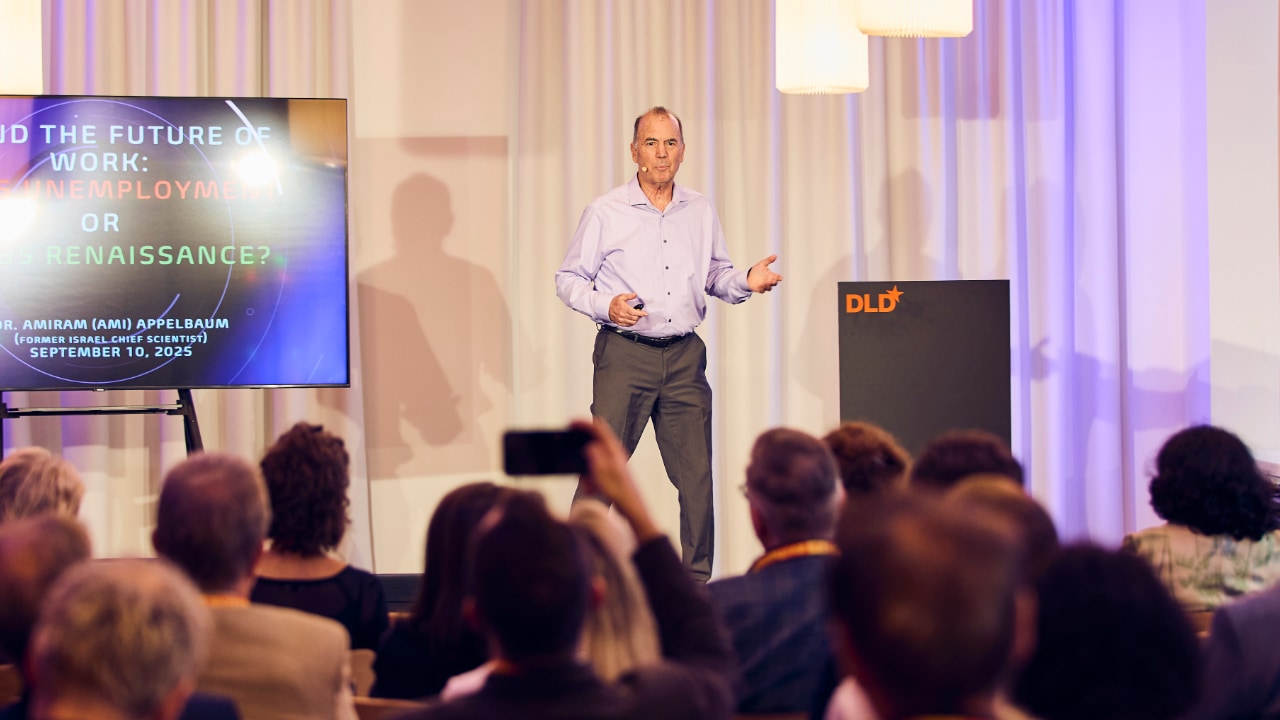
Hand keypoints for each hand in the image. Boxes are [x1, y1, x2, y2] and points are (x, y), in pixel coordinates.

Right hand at [570, 418, 659, 541]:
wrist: (632, 507)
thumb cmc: (620, 491)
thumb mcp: (603, 473)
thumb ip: (595, 456)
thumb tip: (589, 446)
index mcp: (613, 450)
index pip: (598, 428)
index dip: (584, 423)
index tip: (571, 423)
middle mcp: (614, 453)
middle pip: (594, 443)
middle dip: (581, 451)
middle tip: (573, 457)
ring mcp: (613, 463)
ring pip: (592, 459)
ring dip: (586, 471)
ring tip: (588, 485)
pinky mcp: (611, 473)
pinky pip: (595, 471)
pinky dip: (591, 478)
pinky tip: (592, 489)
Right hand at [608, 293, 648, 326]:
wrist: (606, 308)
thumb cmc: (614, 303)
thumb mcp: (621, 297)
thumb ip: (629, 296)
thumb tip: (635, 294)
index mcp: (624, 309)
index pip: (635, 312)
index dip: (641, 313)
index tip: (645, 313)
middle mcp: (623, 315)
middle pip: (635, 318)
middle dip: (639, 316)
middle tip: (640, 313)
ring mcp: (621, 320)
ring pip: (632, 322)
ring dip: (636, 320)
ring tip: (636, 317)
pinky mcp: (620, 323)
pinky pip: (628, 325)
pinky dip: (631, 323)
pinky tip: (632, 320)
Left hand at [747, 254, 781, 292]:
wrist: (748, 276)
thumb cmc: (756, 270)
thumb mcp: (762, 263)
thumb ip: (769, 260)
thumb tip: (775, 255)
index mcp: (771, 275)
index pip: (778, 277)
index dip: (778, 277)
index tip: (777, 276)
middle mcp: (769, 281)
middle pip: (774, 283)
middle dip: (773, 282)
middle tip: (770, 278)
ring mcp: (765, 286)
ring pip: (769, 288)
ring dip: (767, 286)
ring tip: (764, 282)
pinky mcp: (760, 289)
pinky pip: (762, 291)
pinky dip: (761, 289)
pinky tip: (759, 286)